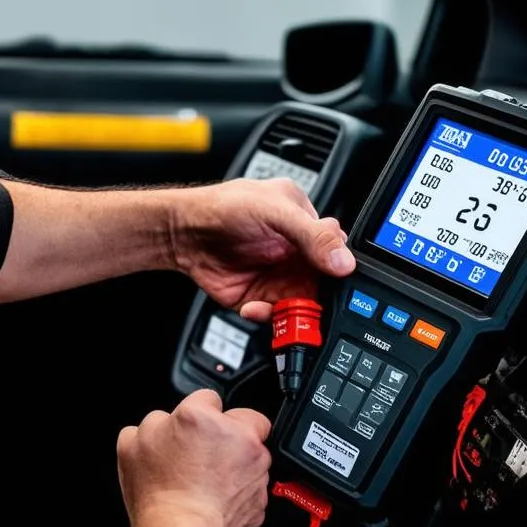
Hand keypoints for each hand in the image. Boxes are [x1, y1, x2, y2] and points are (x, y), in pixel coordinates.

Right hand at [117, 389, 270, 526]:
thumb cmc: (159, 493)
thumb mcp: (131, 445)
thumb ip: (151, 424)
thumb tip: (161, 424)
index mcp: (201, 417)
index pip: (207, 395)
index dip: (198, 411)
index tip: (192, 426)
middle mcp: (236, 436)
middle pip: (242, 419)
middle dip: (229, 431)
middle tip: (207, 451)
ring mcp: (255, 467)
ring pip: (253, 454)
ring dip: (238, 461)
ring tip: (210, 480)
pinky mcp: (261, 496)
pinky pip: (253, 486)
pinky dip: (241, 490)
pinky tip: (217, 498)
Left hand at [170, 178, 354, 321]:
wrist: (182, 232)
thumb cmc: (224, 208)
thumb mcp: (274, 211)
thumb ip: (312, 235)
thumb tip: (343, 261)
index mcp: (306, 224)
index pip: (338, 252)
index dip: (339, 270)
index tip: (334, 282)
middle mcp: (296, 253)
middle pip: (324, 284)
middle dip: (320, 298)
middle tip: (311, 303)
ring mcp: (278, 276)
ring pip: (303, 305)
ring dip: (296, 313)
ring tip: (281, 307)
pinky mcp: (260, 297)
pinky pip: (276, 317)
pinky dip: (268, 318)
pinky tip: (255, 307)